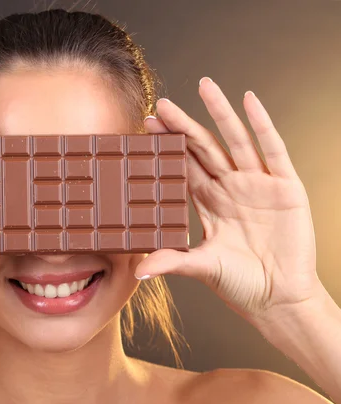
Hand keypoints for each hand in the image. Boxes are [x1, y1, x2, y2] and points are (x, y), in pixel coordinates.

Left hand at [135, 77, 322, 320]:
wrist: (279, 298)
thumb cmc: (241, 282)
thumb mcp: (202, 266)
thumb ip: (171, 261)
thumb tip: (137, 271)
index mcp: (209, 201)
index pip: (184, 166)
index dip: (167, 146)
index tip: (146, 126)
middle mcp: (230, 187)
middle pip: (203, 148)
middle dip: (182, 125)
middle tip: (160, 104)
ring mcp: (257, 184)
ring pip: (235, 140)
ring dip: (220, 112)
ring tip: (204, 85)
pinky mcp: (285, 187)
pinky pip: (273, 149)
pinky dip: (262, 124)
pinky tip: (250, 101)